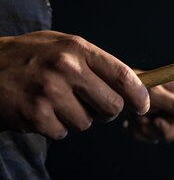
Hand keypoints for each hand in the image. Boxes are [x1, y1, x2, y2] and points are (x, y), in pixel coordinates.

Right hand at [0, 31, 148, 138]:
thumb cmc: (26, 58)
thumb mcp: (60, 47)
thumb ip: (94, 63)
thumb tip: (134, 86)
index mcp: (77, 49)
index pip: (124, 76)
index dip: (139, 96)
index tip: (142, 106)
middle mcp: (66, 67)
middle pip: (112, 106)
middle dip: (105, 112)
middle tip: (88, 105)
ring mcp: (50, 91)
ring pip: (87, 123)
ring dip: (73, 119)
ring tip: (52, 102)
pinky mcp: (35, 114)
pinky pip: (62, 132)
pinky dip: (53, 127)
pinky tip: (38, 111)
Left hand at [125, 77, 173, 148]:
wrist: (110, 89)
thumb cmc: (132, 84)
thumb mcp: (155, 93)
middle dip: (169, 130)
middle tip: (155, 122)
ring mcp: (166, 116)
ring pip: (168, 136)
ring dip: (151, 130)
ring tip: (139, 118)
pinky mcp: (153, 125)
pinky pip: (152, 138)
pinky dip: (141, 133)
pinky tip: (134, 121)